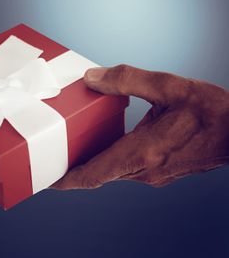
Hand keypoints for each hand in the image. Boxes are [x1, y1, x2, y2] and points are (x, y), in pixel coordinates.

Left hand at [53, 65, 228, 189]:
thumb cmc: (213, 111)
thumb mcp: (169, 87)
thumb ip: (127, 80)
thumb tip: (90, 77)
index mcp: (142, 153)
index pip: (92, 175)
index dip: (65, 180)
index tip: (45, 179)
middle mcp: (145, 171)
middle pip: (98, 175)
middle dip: (74, 169)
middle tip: (52, 156)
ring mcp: (155, 174)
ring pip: (113, 172)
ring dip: (93, 163)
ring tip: (73, 146)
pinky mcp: (163, 171)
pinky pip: (128, 169)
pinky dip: (111, 159)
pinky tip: (108, 141)